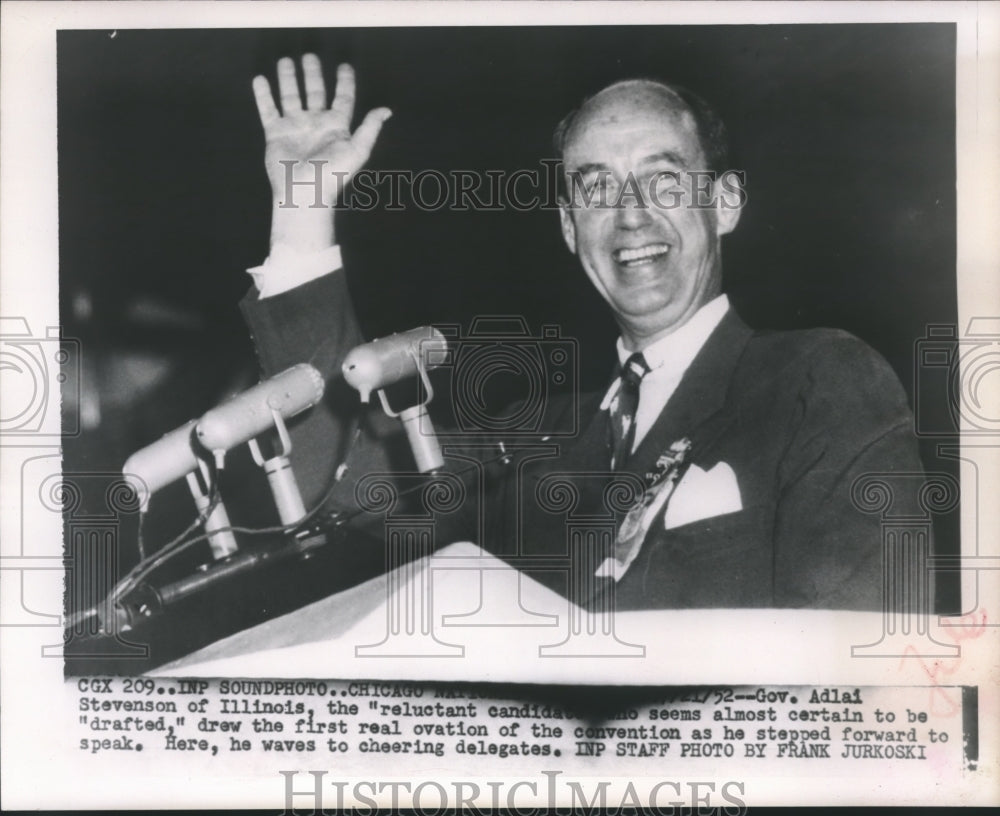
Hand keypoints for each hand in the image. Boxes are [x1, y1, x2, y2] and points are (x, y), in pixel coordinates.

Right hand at [253, 55, 391, 249]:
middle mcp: (316, 124)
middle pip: (315, 92)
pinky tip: (260, 80)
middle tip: (310, 56)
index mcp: (336, 127)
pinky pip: (268, 110)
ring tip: (285, 61)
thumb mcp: (357, 150)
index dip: (345, 82)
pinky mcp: (276, 133)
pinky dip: (263, 95)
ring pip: (291, 96)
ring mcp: (295, 127)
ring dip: (288, 78)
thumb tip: (386, 110)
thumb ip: (370, 128)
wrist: (304, 191)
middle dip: (313, 74)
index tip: (344, 66)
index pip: (343, 99)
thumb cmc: (332, 174)